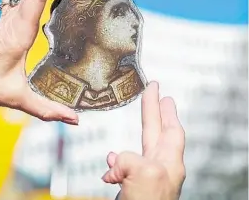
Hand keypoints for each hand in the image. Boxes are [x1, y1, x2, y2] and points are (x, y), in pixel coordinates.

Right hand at [102, 82, 185, 199]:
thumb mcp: (144, 173)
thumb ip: (131, 158)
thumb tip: (115, 160)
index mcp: (168, 163)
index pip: (171, 129)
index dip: (166, 110)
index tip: (162, 92)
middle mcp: (159, 169)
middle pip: (157, 132)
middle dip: (154, 110)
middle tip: (153, 91)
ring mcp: (146, 179)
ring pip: (139, 149)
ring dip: (135, 134)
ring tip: (132, 122)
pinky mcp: (133, 188)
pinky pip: (124, 168)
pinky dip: (116, 162)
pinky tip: (109, 164)